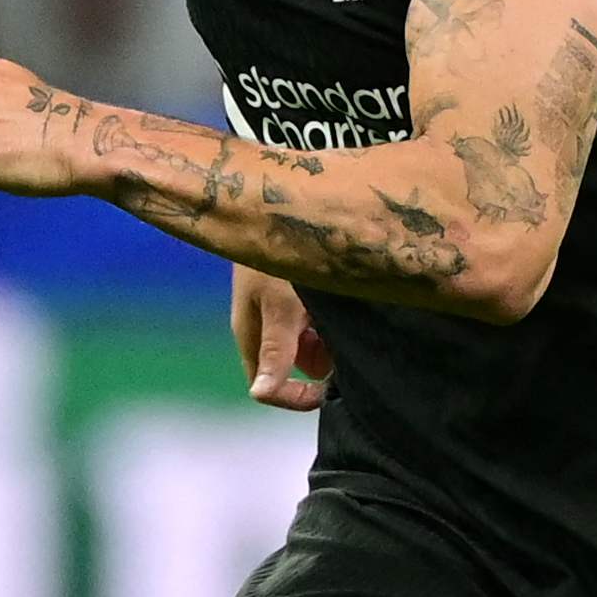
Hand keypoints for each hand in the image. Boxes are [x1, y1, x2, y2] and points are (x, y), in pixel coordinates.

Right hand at [233, 267, 330, 410]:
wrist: (278, 199)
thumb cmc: (277, 255)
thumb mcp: (281, 307)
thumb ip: (275, 350)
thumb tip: (259, 394)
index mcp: (252, 337)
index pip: (269, 389)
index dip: (298, 397)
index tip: (329, 389)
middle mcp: (265, 329)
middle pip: (297, 367)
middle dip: (323, 362)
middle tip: (341, 338)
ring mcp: (281, 311)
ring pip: (311, 344)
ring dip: (331, 338)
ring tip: (341, 314)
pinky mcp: (297, 293)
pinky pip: (318, 320)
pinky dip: (333, 318)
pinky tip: (344, 301)